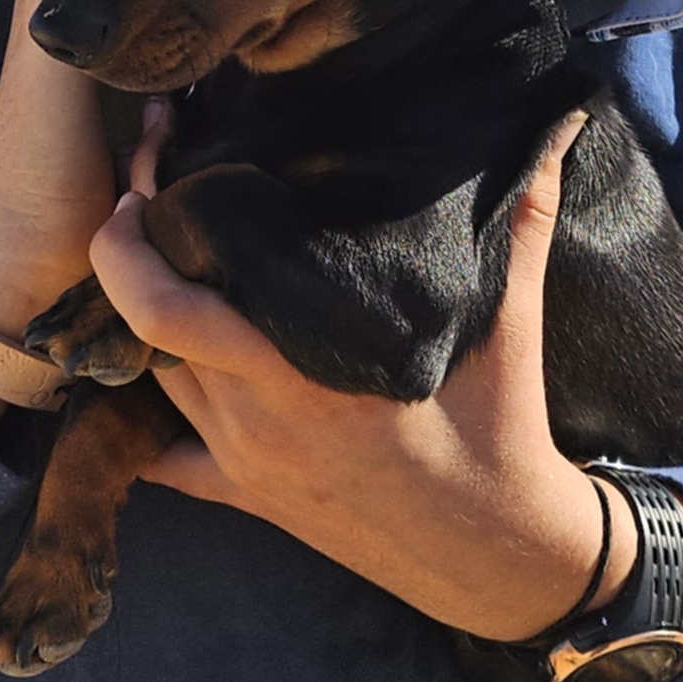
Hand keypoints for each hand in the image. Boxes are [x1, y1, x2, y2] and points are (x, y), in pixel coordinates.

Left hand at [89, 112, 640, 640]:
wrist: (502, 558)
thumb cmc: (500, 430)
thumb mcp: (510, 321)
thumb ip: (524, 214)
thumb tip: (559, 123)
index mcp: (302, 371)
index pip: (168, 307)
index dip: (135, 238)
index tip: (152, 172)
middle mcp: (255, 418)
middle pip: (142, 328)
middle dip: (124, 253)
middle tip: (140, 192)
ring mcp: (243, 463)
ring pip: (149, 377)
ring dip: (138, 313)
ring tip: (149, 245)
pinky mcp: (244, 498)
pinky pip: (162, 455)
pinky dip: (143, 410)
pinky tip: (147, 358)